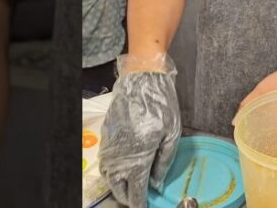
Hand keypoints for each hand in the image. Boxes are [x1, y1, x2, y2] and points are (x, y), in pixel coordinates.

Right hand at [99, 55, 181, 206]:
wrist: (142, 80)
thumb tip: (156, 183)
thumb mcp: (172, 134)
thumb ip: (164, 162)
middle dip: (126, 197)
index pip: (136, 189)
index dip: (139, 202)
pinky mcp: (106, 134)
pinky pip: (105, 160)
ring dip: (116, 185)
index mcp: (139, 156)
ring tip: (128, 187)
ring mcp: (110, 144)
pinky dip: (111, 170)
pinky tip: (122, 168)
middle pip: (117, 186)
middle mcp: (120, 154)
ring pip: (108, 175)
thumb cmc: (162, 105)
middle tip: (135, 199)